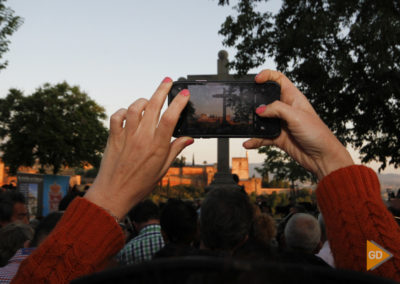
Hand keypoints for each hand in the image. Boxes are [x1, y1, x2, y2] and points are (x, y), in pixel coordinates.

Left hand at [84, 78, 192, 218]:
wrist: (113, 194)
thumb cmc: (140, 185)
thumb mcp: (162, 169)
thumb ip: (174, 150)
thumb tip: (188, 138)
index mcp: (157, 147)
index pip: (170, 118)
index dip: (178, 103)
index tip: (184, 93)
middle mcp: (141, 138)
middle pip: (153, 106)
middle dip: (162, 90)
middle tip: (168, 81)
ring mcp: (126, 136)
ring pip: (135, 108)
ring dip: (144, 100)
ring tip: (150, 101)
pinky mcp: (113, 137)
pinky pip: (117, 117)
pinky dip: (123, 111)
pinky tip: (129, 114)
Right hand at [243, 70, 353, 179]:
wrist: (322, 157)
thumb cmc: (316, 133)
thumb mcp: (296, 116)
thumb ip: (277, 109)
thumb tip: (259, 110)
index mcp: (293, 98)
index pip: (279, 80)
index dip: (267, 76)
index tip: (256, 79)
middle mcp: (286, 109)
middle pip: (266, 99)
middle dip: (255, 100)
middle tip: (244, 102)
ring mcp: (281, 123)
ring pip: (262, 119)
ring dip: (253, 122)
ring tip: (245, 124)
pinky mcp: (278, 137)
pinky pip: (262, 136)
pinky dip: (255, 140)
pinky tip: (248, 142)